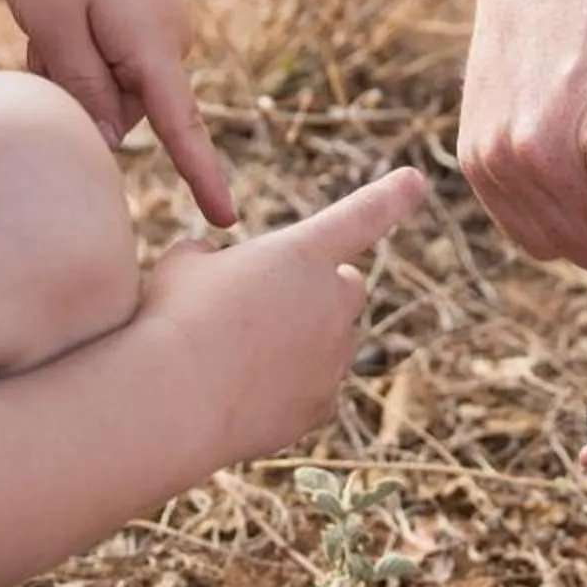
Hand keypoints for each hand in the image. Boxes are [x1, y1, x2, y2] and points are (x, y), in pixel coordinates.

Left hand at [0, 0, 232, 225]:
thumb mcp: (53, 24)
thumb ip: (84, 88)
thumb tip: (115, 141)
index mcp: (152, 42)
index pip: (181, 126)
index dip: (202, 176)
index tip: (226, 219)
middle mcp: (168, 37)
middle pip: (122, 109)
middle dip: (78, 94)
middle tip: (38, 40)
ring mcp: (159, 23)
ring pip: (109, 84)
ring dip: (71, 69)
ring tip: (45, 20)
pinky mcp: (144, 14)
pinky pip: (109, 58)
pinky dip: (75, 49)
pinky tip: (56, 11)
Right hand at [142, 168, 427, 467]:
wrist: (170, 402)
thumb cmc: (170, 319)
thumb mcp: (181, 266)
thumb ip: (209, 257)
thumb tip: (209, 264)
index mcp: (304, 253)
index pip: (361, 215)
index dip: (391, 196)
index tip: (417, 180)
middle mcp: (332, 303)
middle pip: (347, 288)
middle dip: (320, 291)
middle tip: (268, 304)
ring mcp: (332, 359)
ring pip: (328, 344)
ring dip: (298, 343)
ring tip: (235, 355)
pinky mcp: (320, 406)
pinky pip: (313, 390)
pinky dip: (287, 389)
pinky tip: (241, 392)